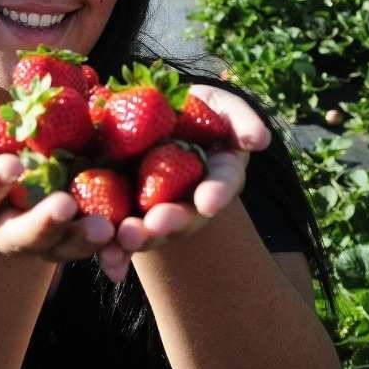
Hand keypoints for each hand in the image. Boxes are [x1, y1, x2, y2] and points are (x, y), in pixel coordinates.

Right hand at [0, 111, 127, 275]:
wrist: (5, 154)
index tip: (12, 164)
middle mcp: (1, 229)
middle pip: (19, 237)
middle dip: (41, 224)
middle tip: (63, 207)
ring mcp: (40, 236)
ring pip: (59, 247)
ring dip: (81, 240)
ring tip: (105, 228)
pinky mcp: (72, 232)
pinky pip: (91, 242)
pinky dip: (111, 244)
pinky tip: (129, 233)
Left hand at [115, 84, 269, 254]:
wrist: (148, 114)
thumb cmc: (195, 110)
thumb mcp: (220, 107)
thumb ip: (241, 119)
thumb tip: (260, 139)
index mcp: (217, 175)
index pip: (221, 184)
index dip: (217, 193)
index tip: (209, 201)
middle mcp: (189, 200)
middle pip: (184, 217)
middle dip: (171, 222)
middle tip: (157, 224)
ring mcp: (154, 208)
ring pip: (150, 231)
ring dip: (139, 239)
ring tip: (125, 238)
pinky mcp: (122, 210)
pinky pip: (117, 234)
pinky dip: (113, 252)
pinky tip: (109, 261)